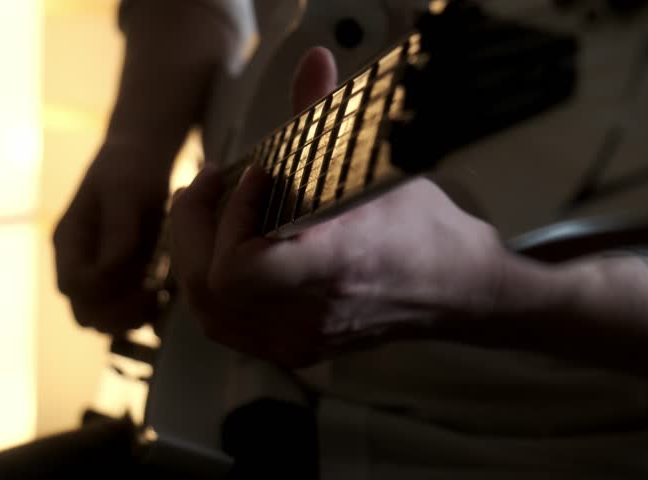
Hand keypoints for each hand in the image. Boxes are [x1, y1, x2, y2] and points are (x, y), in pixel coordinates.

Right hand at [54, 145, 168, 333]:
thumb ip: (118, 232)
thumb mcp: (125, 192)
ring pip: (100, 320)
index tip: (145, 280)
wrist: (141, 157)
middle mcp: (76, 262)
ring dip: (129, 319)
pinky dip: (139, 314)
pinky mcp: (116, 277)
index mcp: (69, 241)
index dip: (106, 292)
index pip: (74, 287)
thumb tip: (112, 270)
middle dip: (118, 313)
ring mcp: (93, 272)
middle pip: (83, 312)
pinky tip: (162, 296)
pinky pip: (119, 313)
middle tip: (154, 295)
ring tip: (158, 297)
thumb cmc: (131, 170)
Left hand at [170, 47, 510, 366]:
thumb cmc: (422, 228)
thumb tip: (312, 62)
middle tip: (206, 185)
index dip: (230, 220)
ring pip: (208, 311)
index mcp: (332, 269)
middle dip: (191, 228)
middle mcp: (309, 316)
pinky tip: (223, 247)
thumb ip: (327, 115)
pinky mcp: (293, 348)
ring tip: (207, 212)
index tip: (254, 178)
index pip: (239, 271)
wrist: (456, 287)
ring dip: (195, 255)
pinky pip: (226, 325)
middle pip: (207, 290)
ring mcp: (298, 340)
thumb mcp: (375, 165)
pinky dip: (211, 284)